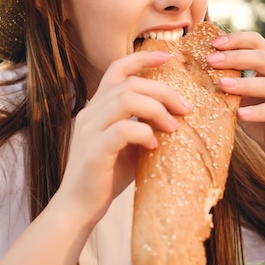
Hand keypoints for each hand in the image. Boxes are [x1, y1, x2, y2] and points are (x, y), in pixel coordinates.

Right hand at [58, 51, 192, 224]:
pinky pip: (122, 130)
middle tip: (186, 108)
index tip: (169, 56)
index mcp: (97, 109)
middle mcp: (90, 114)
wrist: (78, 208)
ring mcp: (89, 131)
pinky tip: (154, 147)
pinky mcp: (94, 151)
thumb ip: (143, 127)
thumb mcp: (127, 146)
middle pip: (129, 84)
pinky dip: (144, 133)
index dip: (141, 58)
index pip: (116, 69)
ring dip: (156, 109)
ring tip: (173, 127)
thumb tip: (176, 118)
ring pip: (124, 99)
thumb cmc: (105, 177)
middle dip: (163, 91)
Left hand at [206, 32, 264, 164]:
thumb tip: (199, 69)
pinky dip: (258, 112)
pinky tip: (240, 114)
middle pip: (262, 58)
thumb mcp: (241, 96)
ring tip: (221, 85)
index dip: (236, 40)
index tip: (214, 44)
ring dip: (244, 84)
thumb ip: (230, 81)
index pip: (256, 42)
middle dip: (234, 58)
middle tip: (210, 61)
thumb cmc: (256, 117)